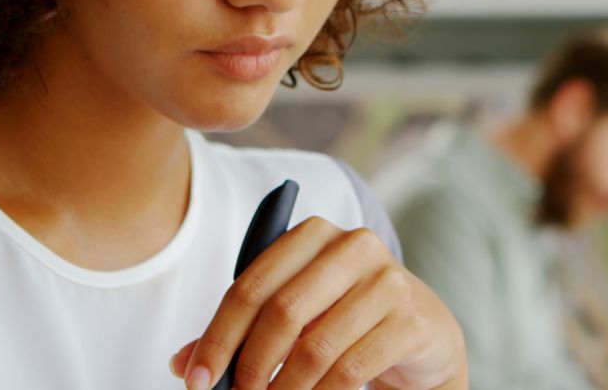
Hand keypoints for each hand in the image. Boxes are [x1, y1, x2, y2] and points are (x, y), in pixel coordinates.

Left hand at [169, 217, 467, 389]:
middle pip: (282, 312)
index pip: (252, 285)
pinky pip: (352, 369)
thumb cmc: (348, 317)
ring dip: (285, 389)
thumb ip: (244, 331)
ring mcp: (388, 280)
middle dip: (249, 366)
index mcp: (314, 234)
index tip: (196, 378)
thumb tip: (183, 364)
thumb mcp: (295, 316)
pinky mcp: (411, 319)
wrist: (424, 333)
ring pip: (317, 346)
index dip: (217, 336)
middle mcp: (354, 246)